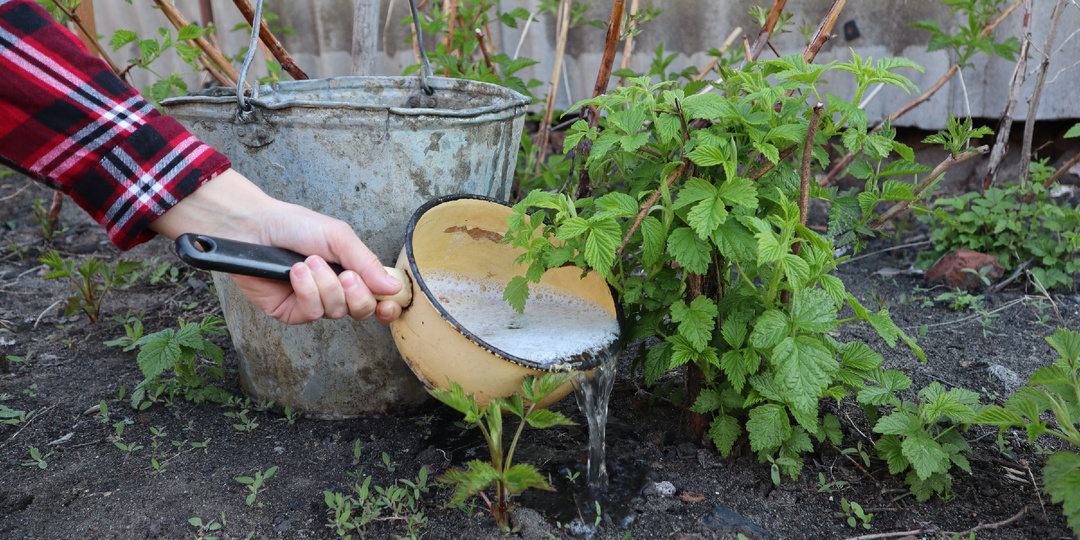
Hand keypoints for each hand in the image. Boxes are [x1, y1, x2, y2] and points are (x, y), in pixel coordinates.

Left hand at [150, 169, 402, 323]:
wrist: (254, 227)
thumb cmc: (295, 226)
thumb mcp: (339, 237)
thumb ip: (366, 263)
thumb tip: (393, 287)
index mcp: (351, 272)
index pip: (377, 299)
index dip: (387, 307)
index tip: (389, 304)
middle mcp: (334, 291)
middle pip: (361, 311)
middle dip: (357, 295)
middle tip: (346, 275)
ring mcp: (312, 303)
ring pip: (337, 312)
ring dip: (326, 286)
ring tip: (310, 262)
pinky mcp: (290, 311)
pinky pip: (311, 313)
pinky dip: (307, 291)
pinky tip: (296, 272)